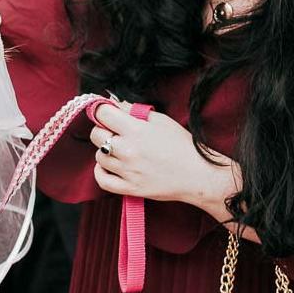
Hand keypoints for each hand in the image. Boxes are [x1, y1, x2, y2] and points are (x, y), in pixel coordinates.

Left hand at [88, 102, 236, 210]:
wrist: (197, 175)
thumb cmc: (182, 146)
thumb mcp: (162, 120)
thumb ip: (135, 111)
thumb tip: (115, 105)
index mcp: (136, 130)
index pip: (102, 113)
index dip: (102, 110)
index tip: (106, 113)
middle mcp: (128, 150)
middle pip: (96, 134)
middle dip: (103, 129)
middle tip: (115, 131)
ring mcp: (127, 171)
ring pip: (98, 156)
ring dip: (106, 150)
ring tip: (120, 150)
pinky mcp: (129, 188)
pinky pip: (102, 179)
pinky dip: (101, 171)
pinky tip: (109, 165)